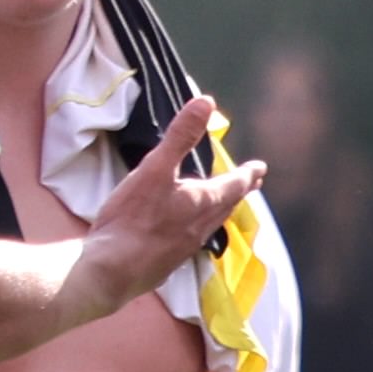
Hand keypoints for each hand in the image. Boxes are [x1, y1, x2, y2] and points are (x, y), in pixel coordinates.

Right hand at [59, 94, 259, 319]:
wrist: (112, 269)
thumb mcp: (155, 169)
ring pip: (211, 223)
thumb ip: (180, 136)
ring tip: (224, 204)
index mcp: (203, 202)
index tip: (260, 168)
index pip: (234, 184)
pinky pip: (193, 238)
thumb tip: (205, 102)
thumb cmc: (132, 217)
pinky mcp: (168, 260)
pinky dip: (200, 226)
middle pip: (227, 205)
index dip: (248, 174)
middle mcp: (201, 226)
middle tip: (251, 184)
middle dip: (239, 191)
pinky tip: (189, 231)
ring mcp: (186, 246)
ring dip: (221, 209)